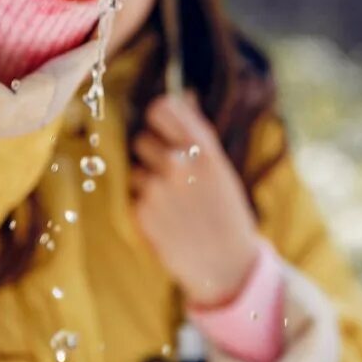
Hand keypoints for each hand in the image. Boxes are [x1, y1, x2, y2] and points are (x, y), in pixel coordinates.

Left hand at [130, 94, 260, 307]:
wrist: (227, 266)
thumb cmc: (227, 213)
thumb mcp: (221, 169)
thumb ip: (199, 133)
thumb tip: (185, 95)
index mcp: (204, 150)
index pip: (163, 108)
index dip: (158, 116)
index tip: (161, 126)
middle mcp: (178, 164)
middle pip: (142, 138)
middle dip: (152, 154)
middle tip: (172, 175)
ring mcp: (157, 189)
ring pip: (136, 169)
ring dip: (148, 181)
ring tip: (172, 202)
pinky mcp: (141, 212)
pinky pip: (134, 195)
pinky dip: (145, 205)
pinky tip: (166, 220)